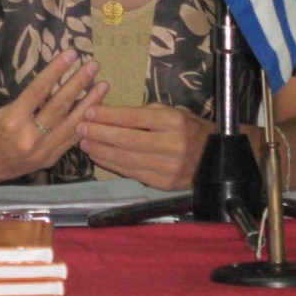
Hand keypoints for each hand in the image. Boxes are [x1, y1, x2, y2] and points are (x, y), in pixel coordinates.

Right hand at [0, 49, 108, 191]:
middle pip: (61, 105)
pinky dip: (84, 125)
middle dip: (79, 83)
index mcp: (10, 122)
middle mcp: (29, 138)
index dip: (57, 70)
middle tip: (93, 65)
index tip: (71, 54)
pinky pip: (70, 140)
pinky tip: (96, 111)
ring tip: (103, 85)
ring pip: (71, 124)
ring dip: (90, 104)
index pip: (39, 90)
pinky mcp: (47, 160)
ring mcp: (41, 151)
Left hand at [75, 102, 210, 190]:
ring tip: (84, 143)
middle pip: (126, 139)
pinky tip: (99, 157)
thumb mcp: (172, 112)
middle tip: (80, 128)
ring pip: (126, 159)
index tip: (90, 112)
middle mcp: (171, 144)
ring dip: (101, 151)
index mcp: (173, 121)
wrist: (215, 157)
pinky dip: (112, 165)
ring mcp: (167, 167)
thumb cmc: (189, 129)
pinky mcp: (163, 183)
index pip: (133, 118)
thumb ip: (145, 113)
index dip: (109, 116)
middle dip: (99, 134)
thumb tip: (111, 115)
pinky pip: (131, 173)